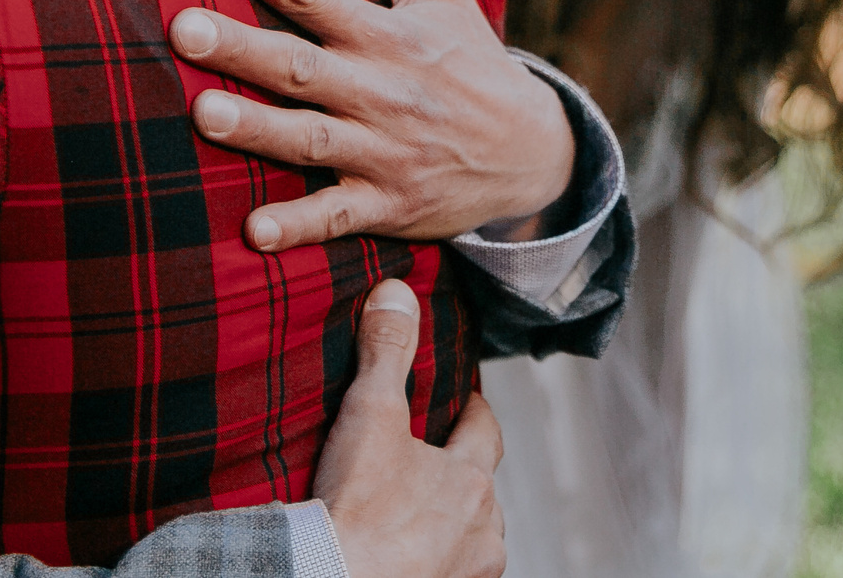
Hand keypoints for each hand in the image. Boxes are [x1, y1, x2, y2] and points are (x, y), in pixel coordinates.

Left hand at [170, 0, 575, 249]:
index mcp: (386, 33)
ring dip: (257, 129)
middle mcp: (381, 89)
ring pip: (310, 138)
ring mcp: (384, 151)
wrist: (531, 149)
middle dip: (241, 47)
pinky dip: (299, 226)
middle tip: (184, 28)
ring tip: (204, 114)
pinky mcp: (387, 204)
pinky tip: (254, 232)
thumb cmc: (470, 57)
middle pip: (300, 65)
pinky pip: (338, 217)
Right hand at [314, 281, 504, 577]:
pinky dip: (436, 562)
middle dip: (462, 476)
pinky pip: (451, 574)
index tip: (467, 403)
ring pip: (472, 540)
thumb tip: (397, 293)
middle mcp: (484, 531)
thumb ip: (386, 351)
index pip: (487, 433)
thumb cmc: (355, 510)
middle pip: (482, 491)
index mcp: (472, 480)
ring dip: (453, 526)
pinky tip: (409, 558)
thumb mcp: (369, 415)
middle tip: (434, 463)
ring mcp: (468, 574)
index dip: (474, 413)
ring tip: (420, 516)